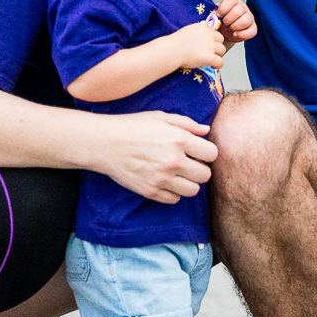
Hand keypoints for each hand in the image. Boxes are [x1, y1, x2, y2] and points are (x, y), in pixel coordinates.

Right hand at [97, 111, 217, 202]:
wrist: (104, 143)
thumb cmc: (133, 126)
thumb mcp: (160, 117)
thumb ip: (186, 124)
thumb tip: (206, 130)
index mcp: (178, 140)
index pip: (212, 154)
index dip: (207, 152)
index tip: (198, 151)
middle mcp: (173, 161)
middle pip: (205, 175)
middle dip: (200, 168)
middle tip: (189, 163)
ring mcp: (161, 178)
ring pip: (193, 191)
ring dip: (188, 182)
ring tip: (178, 173)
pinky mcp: (150, 191)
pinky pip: (174, 199)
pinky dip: (173, 192)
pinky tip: (165, 181)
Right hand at [172, 21, 225, 69]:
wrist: (171, 50)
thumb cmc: (175, 43)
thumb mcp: (188, 31)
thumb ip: (198, 33)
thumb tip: (203, 38)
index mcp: (204, 27)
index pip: (215, 33)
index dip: (212, 40)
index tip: (206, 46)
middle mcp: (209, 35)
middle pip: (221, 40)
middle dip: (216, 46)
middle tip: (209, 53)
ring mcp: (210, 46)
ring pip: (222, 50)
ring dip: (217, 55)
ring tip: (210, 60)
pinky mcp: (210, 57)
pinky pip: (221, 62)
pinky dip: (218, 65)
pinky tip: (212, 66)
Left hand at [213, 0, 255, 49]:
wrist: (224, 33)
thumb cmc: (218, 23)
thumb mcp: (214, 15)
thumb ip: (211, 12)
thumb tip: (205, 12)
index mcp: (233, 2)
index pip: (231, 0)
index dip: (223, 8)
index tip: (218, 15)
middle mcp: (243, 7)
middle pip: (238, 11)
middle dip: (228, 20)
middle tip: (224, 24)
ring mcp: (249, 17)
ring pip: (245, 20)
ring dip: (235, 26)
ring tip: (230, 29)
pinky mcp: (253, 28)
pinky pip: (252, 31)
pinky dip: (242, 34)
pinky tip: (235, 34)